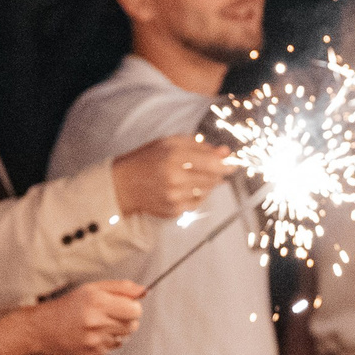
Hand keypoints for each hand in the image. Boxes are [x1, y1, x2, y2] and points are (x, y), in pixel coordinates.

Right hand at [32, 280, 144, 354]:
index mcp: (97, 302)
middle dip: (126, 320)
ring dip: (115, 332)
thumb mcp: (93, 289)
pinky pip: (111, 350)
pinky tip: (89, 337)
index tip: (124, 306)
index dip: (133, 308)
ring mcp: (94, 342)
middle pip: (133, 326)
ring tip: (96, 326)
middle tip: (109, 316)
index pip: (135, 310)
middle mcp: (96, 322)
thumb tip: (144, 291)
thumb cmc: (71, 306)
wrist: (43, 329)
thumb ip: (121, 288)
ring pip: (123, 339)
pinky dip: (104, 344)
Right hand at [113, 134, 234, 220]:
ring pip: (207, 192)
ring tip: (191, 177)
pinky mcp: (173, 211)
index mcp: (174, 156)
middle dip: (217, 174)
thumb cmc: (147, 160)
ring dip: (206, 185)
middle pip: (213, 179)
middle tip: (211, 169)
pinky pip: (197, 204)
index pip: (213, 163)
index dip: (226, 164)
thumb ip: (200, 146)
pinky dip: (196, 196)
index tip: (231, 163)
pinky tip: (183, 189)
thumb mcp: (171, 143)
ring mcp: (174, 197)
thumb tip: (225, 152)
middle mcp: (175, 178)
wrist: (123, 184)